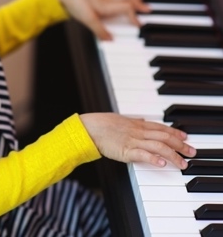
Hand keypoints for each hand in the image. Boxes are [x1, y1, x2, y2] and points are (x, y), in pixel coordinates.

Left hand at [55, 0, 149, 39]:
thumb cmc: (76, 5)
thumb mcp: (89, 21)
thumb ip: (100, 31)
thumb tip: (110, 41)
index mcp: (107, 6)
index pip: (127, 9)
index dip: (135, 17)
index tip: (140, 25)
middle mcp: (105, 0)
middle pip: (127, 0)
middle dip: (138, 5)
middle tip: (148, 8)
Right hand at [79, 112, 195, 168]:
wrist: (90, 128)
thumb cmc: (103, 123)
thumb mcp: (121, 119)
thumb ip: (133, 120)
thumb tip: (142, 120)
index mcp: (137, 124)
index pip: (161, 127)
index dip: (175, 132)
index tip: (185, 137)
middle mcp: (138, 131)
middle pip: (164, 137)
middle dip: (180, 145)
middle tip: (191, 152)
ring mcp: (133, 141)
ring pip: (158, 146)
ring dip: (172, 155)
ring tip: (182, 163)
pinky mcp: (126, 150)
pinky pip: (143, 154)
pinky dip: (154, 159)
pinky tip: (162, 164)